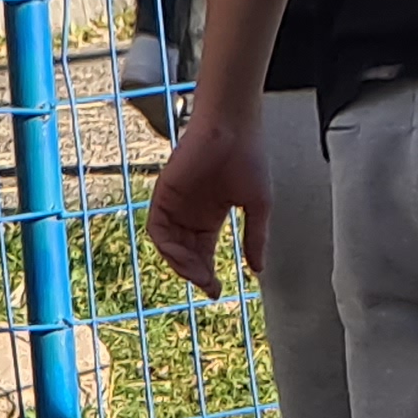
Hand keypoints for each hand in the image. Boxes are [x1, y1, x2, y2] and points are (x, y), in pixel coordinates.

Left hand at [143, 99, 271, 298]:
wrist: (233, 127)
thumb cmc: (249, 156)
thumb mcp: (258, 205)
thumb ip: (255, 237)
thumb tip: (258, 268)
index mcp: (210, 214)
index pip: (203, 252)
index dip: (207, 273)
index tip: (216, 290)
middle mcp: (190, 212)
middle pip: (185, 253)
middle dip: (195, 272)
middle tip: (208, 285)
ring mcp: (175, 204)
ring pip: (170, 246)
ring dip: (181, 264)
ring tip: (198, 274)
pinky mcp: (163, 195)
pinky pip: (158, 230)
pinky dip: (168, 247)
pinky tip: (184, 256)